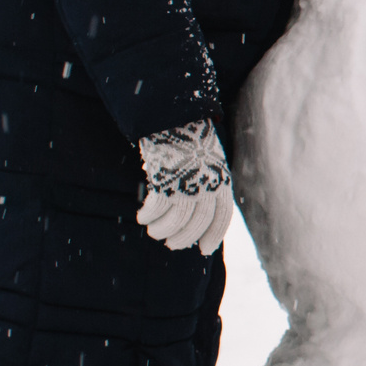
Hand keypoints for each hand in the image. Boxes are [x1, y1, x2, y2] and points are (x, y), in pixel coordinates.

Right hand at [135, 117, 231, 254]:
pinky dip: (149, 215)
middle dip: (184, 238)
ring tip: (154, 231)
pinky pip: (156, 207)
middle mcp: (208, 184)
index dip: (213, 236)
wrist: (174, 115)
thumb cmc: (189, 140)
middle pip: (198, 223)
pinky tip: (143, 216)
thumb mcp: (208, 162)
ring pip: (176, 220)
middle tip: (171, 245)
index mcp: (222, 180)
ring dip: (163, 230)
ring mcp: (187, 182)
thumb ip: (208, 185)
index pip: (222, 217)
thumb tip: (197, 215)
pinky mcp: (165, 179)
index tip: (203, 250)